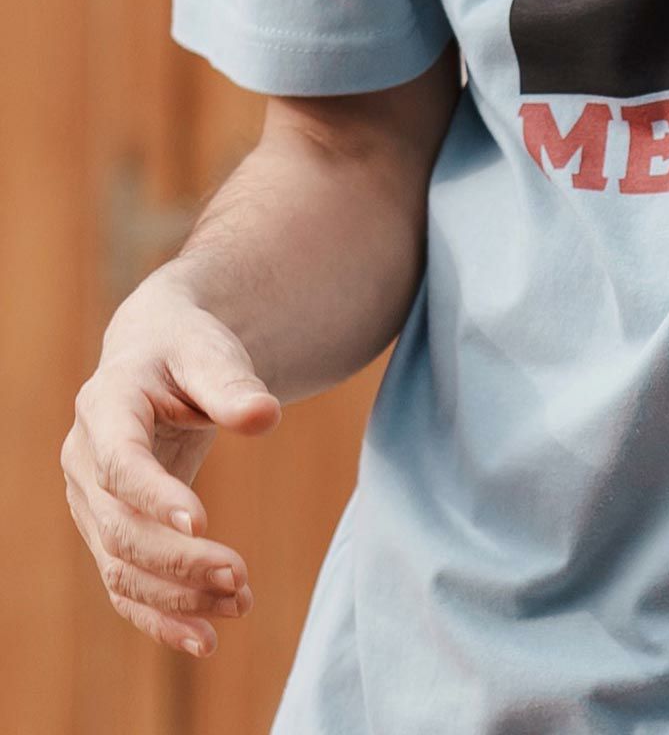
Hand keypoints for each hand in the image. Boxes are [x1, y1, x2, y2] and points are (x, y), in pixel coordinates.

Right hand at [59, 273, 280, 657]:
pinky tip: (205, 639)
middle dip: (176, 560)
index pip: (120, 463)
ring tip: (239, 605)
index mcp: (104, 407)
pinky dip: (159, 616)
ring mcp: (91, 503)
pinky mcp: (111, 530)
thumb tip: (265, 416)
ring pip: (119, 567)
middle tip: (239, 575)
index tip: (202, 524)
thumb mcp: (209, 350)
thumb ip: (232, 383)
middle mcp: (83, 462)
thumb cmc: (187, 348)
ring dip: (175, 596)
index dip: (155, 497)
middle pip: (119, 527)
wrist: (158, 354)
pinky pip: (124, 585)